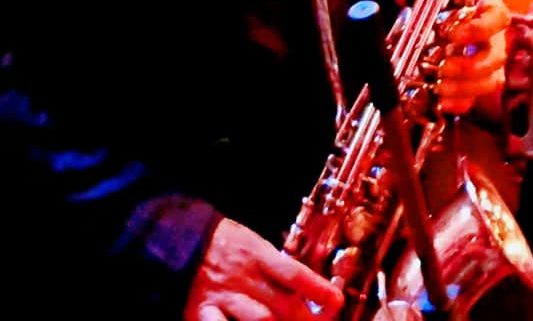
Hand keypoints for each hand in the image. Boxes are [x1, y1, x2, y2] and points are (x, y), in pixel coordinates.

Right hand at [184, 218, 343, 320]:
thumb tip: (305, 286)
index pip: (294, 273)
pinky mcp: (202, 312)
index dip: (317, 289)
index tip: (336, 301)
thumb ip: (274, 265)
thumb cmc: (221, 242)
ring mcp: (224, 296)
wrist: (178, 238)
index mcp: (257, 253)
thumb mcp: (251, 242)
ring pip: (260, 320)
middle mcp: (243, 276)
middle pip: (283, 304)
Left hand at [436, 0, 509, 115]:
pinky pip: (477, 97)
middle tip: (444, 67)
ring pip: (490, 80)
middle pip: (496, 56)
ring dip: (464, 88)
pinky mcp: (479, 81)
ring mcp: (490, 60)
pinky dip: (460, 103)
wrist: (449, 6)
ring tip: (439, 87)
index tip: (454, 34)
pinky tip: (442, 102)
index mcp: (488, 7)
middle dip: (469, 66)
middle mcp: (495, 35)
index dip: (479, 29)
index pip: (497, 17)